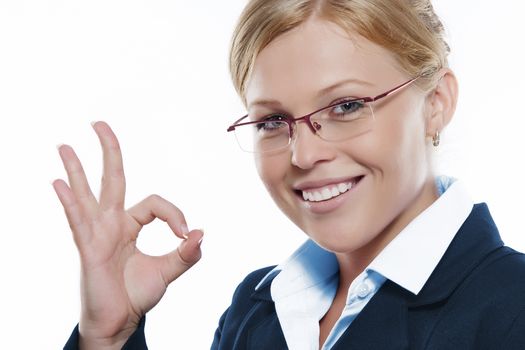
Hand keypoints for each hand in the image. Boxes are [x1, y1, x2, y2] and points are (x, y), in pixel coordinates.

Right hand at [53, 121, 202, 348]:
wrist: (120, 323)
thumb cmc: (137, 295)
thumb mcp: (168, 271)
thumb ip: (186, 254)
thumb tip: (200, 233)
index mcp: (131, 225)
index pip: (155, 203)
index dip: (174, 213)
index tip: (185, 235)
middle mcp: (112, 224)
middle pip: (112, 179)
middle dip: (108, 151)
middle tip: (99, 124)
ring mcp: (97, 234)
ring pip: (87, 194)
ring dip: (76, 169)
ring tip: (65, 145)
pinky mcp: (88, 249)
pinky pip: (78, 221)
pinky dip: (69, 202)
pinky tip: (58, 183)